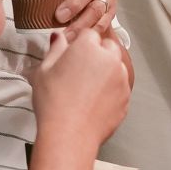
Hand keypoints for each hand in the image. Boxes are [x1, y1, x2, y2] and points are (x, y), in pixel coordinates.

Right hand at [32, 30, 130, 150]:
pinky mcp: (126, 97)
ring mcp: (121, 78)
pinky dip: (111, 91)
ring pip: (117, 67)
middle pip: (108, 47)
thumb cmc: (54, 102)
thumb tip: (58, 36)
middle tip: (80, 71)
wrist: (69, 134)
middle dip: (98, 54)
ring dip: (107, 71)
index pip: (89, 34)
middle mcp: (109, 59)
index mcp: (88, 47)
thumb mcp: (44, 71)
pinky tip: (94, 102)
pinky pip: (120, 87)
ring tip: (87, 89)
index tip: (73, 55)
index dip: (80, 44)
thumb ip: (55, 49)